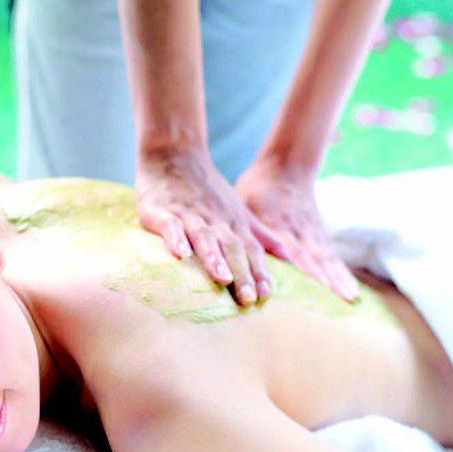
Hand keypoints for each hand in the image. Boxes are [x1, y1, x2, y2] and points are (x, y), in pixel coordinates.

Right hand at [135, 146, 279, 305]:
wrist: (175, 153)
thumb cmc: (206, 189)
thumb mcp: (238, 211)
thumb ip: (260, 235)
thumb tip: (289, 256)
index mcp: (233, 223)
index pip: (250, 251)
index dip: (258, 272)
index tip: (266, 296)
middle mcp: (215, 221)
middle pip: (231, 249)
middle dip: (241, 273)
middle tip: (248, 299)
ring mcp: (189, 216)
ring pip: (205, 239)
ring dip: (214, 259)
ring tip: (223, 279)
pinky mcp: (163, 212)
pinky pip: (171, 227)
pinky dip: (175, 239)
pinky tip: (180, 255)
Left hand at [236, 159, 358, 301]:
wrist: (287, 165)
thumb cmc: (258, 188)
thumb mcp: (245, 201)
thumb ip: (247, 227)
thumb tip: (236, 252)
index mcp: (279, 222)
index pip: (291, 247)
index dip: (303, 265)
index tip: (317, 283)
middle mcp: (300, 228)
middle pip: (315, 255)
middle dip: (327, 278)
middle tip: (341, 298)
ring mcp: (313, 231)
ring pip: (328, 257)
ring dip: (339, 278)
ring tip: (350, 298)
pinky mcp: (321, 234)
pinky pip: (333, 257)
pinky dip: (342, 274)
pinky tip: (350, 291)